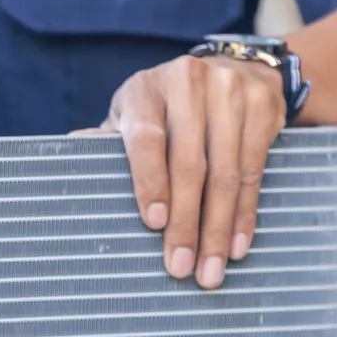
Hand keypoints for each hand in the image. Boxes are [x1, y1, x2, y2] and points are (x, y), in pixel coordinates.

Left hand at [99, 54, 287, 289]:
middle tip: (180, 267)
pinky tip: (237, 245)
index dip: (150, 182)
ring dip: (218, 228)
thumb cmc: (164, 107)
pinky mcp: (264, 107)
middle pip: (190, 164)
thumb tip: (72, 156)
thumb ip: (107, 141)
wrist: (230, 68)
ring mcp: (232, 92)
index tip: (154, 223)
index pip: (147, 139)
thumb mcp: (132, 114)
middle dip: (186, 222)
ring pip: (226, 173)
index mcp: (146, 90)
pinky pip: (254, 171)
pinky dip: (244, 214)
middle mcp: (190, 85)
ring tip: (210, 269)